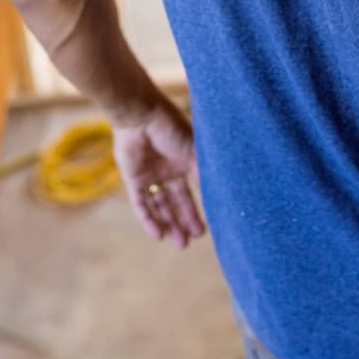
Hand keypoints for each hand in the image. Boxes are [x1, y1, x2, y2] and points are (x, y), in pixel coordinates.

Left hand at [111, 98, 205, 247]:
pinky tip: (159, 235)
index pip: (194, 188)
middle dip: (187, 219)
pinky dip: (149, 220)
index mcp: (185, 160)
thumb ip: (206, 174)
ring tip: (180, 243)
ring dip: (170, 223)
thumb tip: (225, 195)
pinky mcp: (133, 178)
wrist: (141, 115)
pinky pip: (140, 204)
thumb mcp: (194, 152)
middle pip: (178, 200)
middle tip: (196, 238)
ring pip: (160, 205)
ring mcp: (150, 174)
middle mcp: (169, 169)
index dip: (201, 206)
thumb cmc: (171, 128)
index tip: (211, 224)